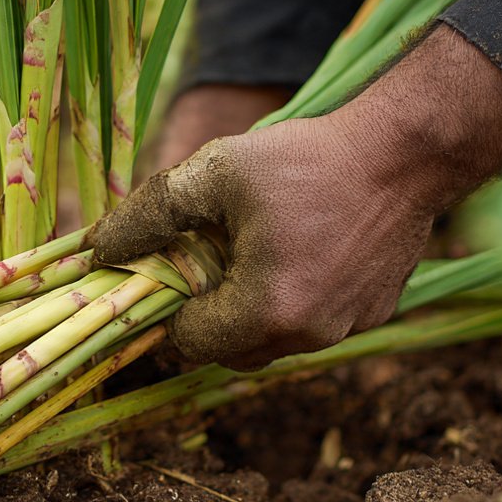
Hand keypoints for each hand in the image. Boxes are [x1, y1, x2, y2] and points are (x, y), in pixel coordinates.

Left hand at [88, 25, 501, 368]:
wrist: (405, 151)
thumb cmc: (305, 158)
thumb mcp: (214, 173)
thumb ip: (149, 215)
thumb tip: (95, 248)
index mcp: (265, 311)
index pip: (189, 343)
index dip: (167, 311)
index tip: (169, 272)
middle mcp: (309, 335)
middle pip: (230, 351)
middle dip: (208, 314)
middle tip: (205, 261)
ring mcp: (348, 328)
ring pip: (274, 338)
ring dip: (251, 308)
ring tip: (251, 249)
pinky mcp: (374, 312)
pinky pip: (315, 321)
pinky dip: (296, 298)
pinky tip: (299, 248)